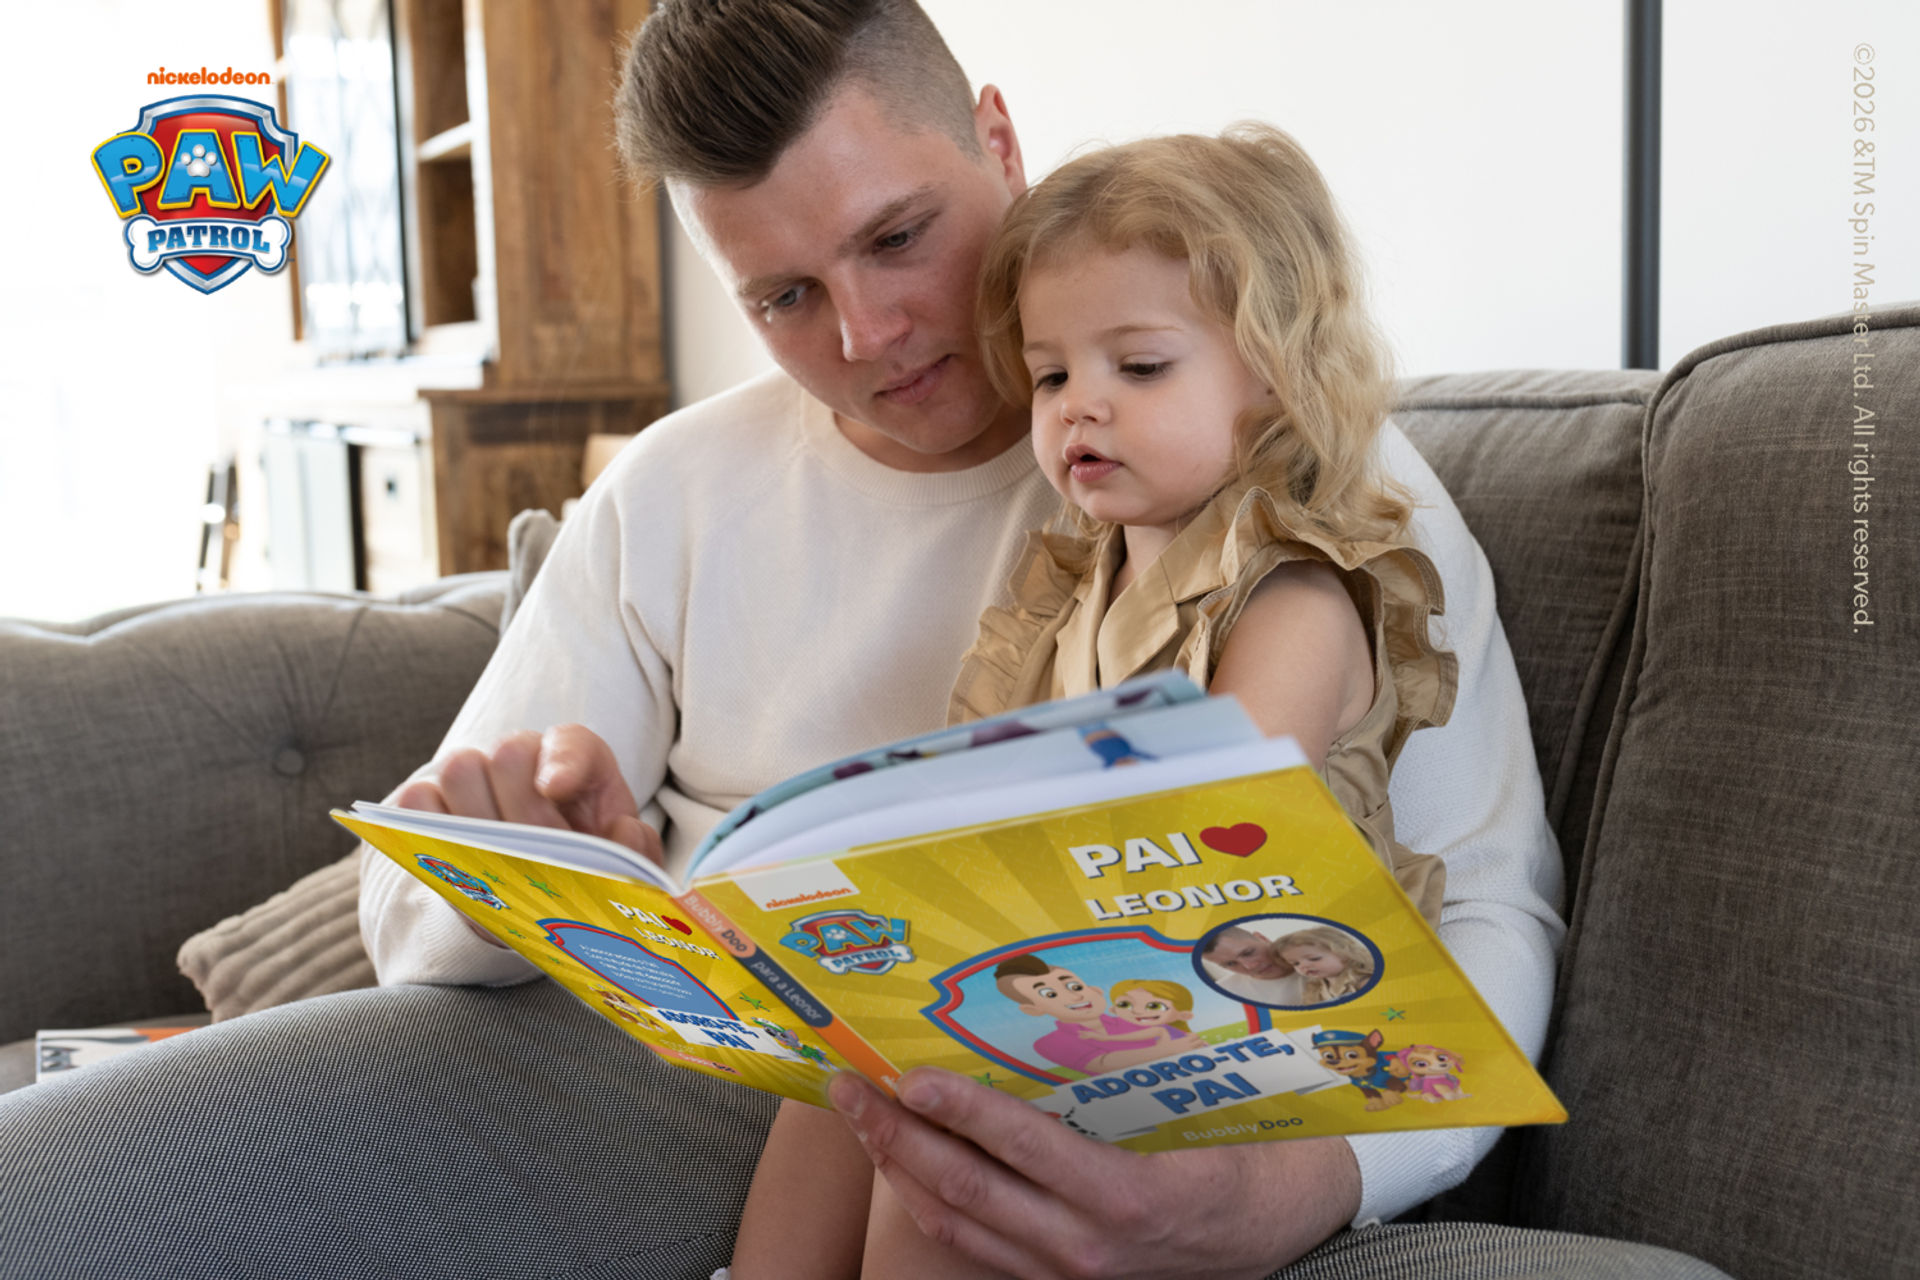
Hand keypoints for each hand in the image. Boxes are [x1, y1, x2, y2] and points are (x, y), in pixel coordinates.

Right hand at [394, 725, 661, 945]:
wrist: (533, 906)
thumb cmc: (584, 880)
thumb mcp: (622, 876)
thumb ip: (638, 856)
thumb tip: (622, 830)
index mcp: (582, 771)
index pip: (573, 743)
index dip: (562, 759)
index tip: (554, 788)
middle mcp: (526, 763)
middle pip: (509, 753)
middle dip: (520, 810)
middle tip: (532, 858)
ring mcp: (476, 779)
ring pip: (460, 768)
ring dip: (476, 820)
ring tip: (496, 865)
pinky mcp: (430, 806)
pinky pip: (415, 799)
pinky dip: (428, 827)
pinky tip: (456, 862)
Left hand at [833, 1068, 1359, 1279]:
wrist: (1291, 1225)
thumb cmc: (1254, 1154)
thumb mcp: (1203, 1112)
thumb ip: (1127, 1082)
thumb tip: (1058, 1015)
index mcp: (1128, 1196)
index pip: (1022, 1147)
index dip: (958, 1110)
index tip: (909, 1075)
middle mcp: (1086, 1245)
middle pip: (966, 1189)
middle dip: (895, 1135)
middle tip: (847, 1086)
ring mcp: (1068, 1272)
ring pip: (957, 1225)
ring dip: (898, 1169)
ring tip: (859, 1119)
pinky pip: (976, 1247)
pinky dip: (930, 1204)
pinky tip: (905, 1168)